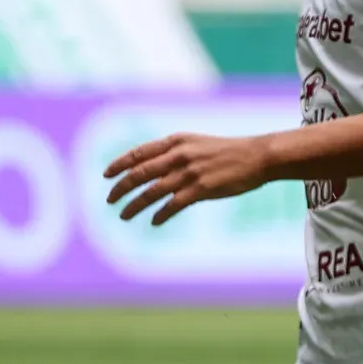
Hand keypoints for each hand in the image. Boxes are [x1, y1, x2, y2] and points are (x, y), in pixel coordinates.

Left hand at [105, 131, 276, 224]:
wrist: (256, 156)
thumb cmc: (227, 151)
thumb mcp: (196, 143)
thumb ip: (174, 153)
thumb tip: (153, 167)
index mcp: (175, 142)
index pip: (139, 153)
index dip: (119, 164)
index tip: (106, 175)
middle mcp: (178, 156)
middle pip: (139, 173)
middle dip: (120, 188)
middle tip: (109, 200)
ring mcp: (188, 173)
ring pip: (151, 192)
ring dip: (134, 205)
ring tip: (123, 216)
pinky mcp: (200, 189)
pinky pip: (172, 205)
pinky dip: (160, 215)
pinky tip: (154, 222)